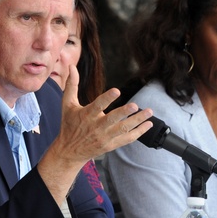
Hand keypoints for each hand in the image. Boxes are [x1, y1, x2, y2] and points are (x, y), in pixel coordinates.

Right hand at [37, 65, 151, 203]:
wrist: (69, 151)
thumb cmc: (69, 124)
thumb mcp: (67, 104)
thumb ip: (71, 85)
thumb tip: (72, 66)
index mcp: (86, 115)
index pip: (97, 106)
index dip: (107, 98)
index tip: (117, 91)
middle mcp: (96, 127)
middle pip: (112, 120)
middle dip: (124, 113)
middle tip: (135, 105)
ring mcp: (105, 137)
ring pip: (123, 129)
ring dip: (137, 121)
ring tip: (149, 112)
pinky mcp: (111, 145)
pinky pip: (127, 139)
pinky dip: (139, 132)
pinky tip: (148, 124)